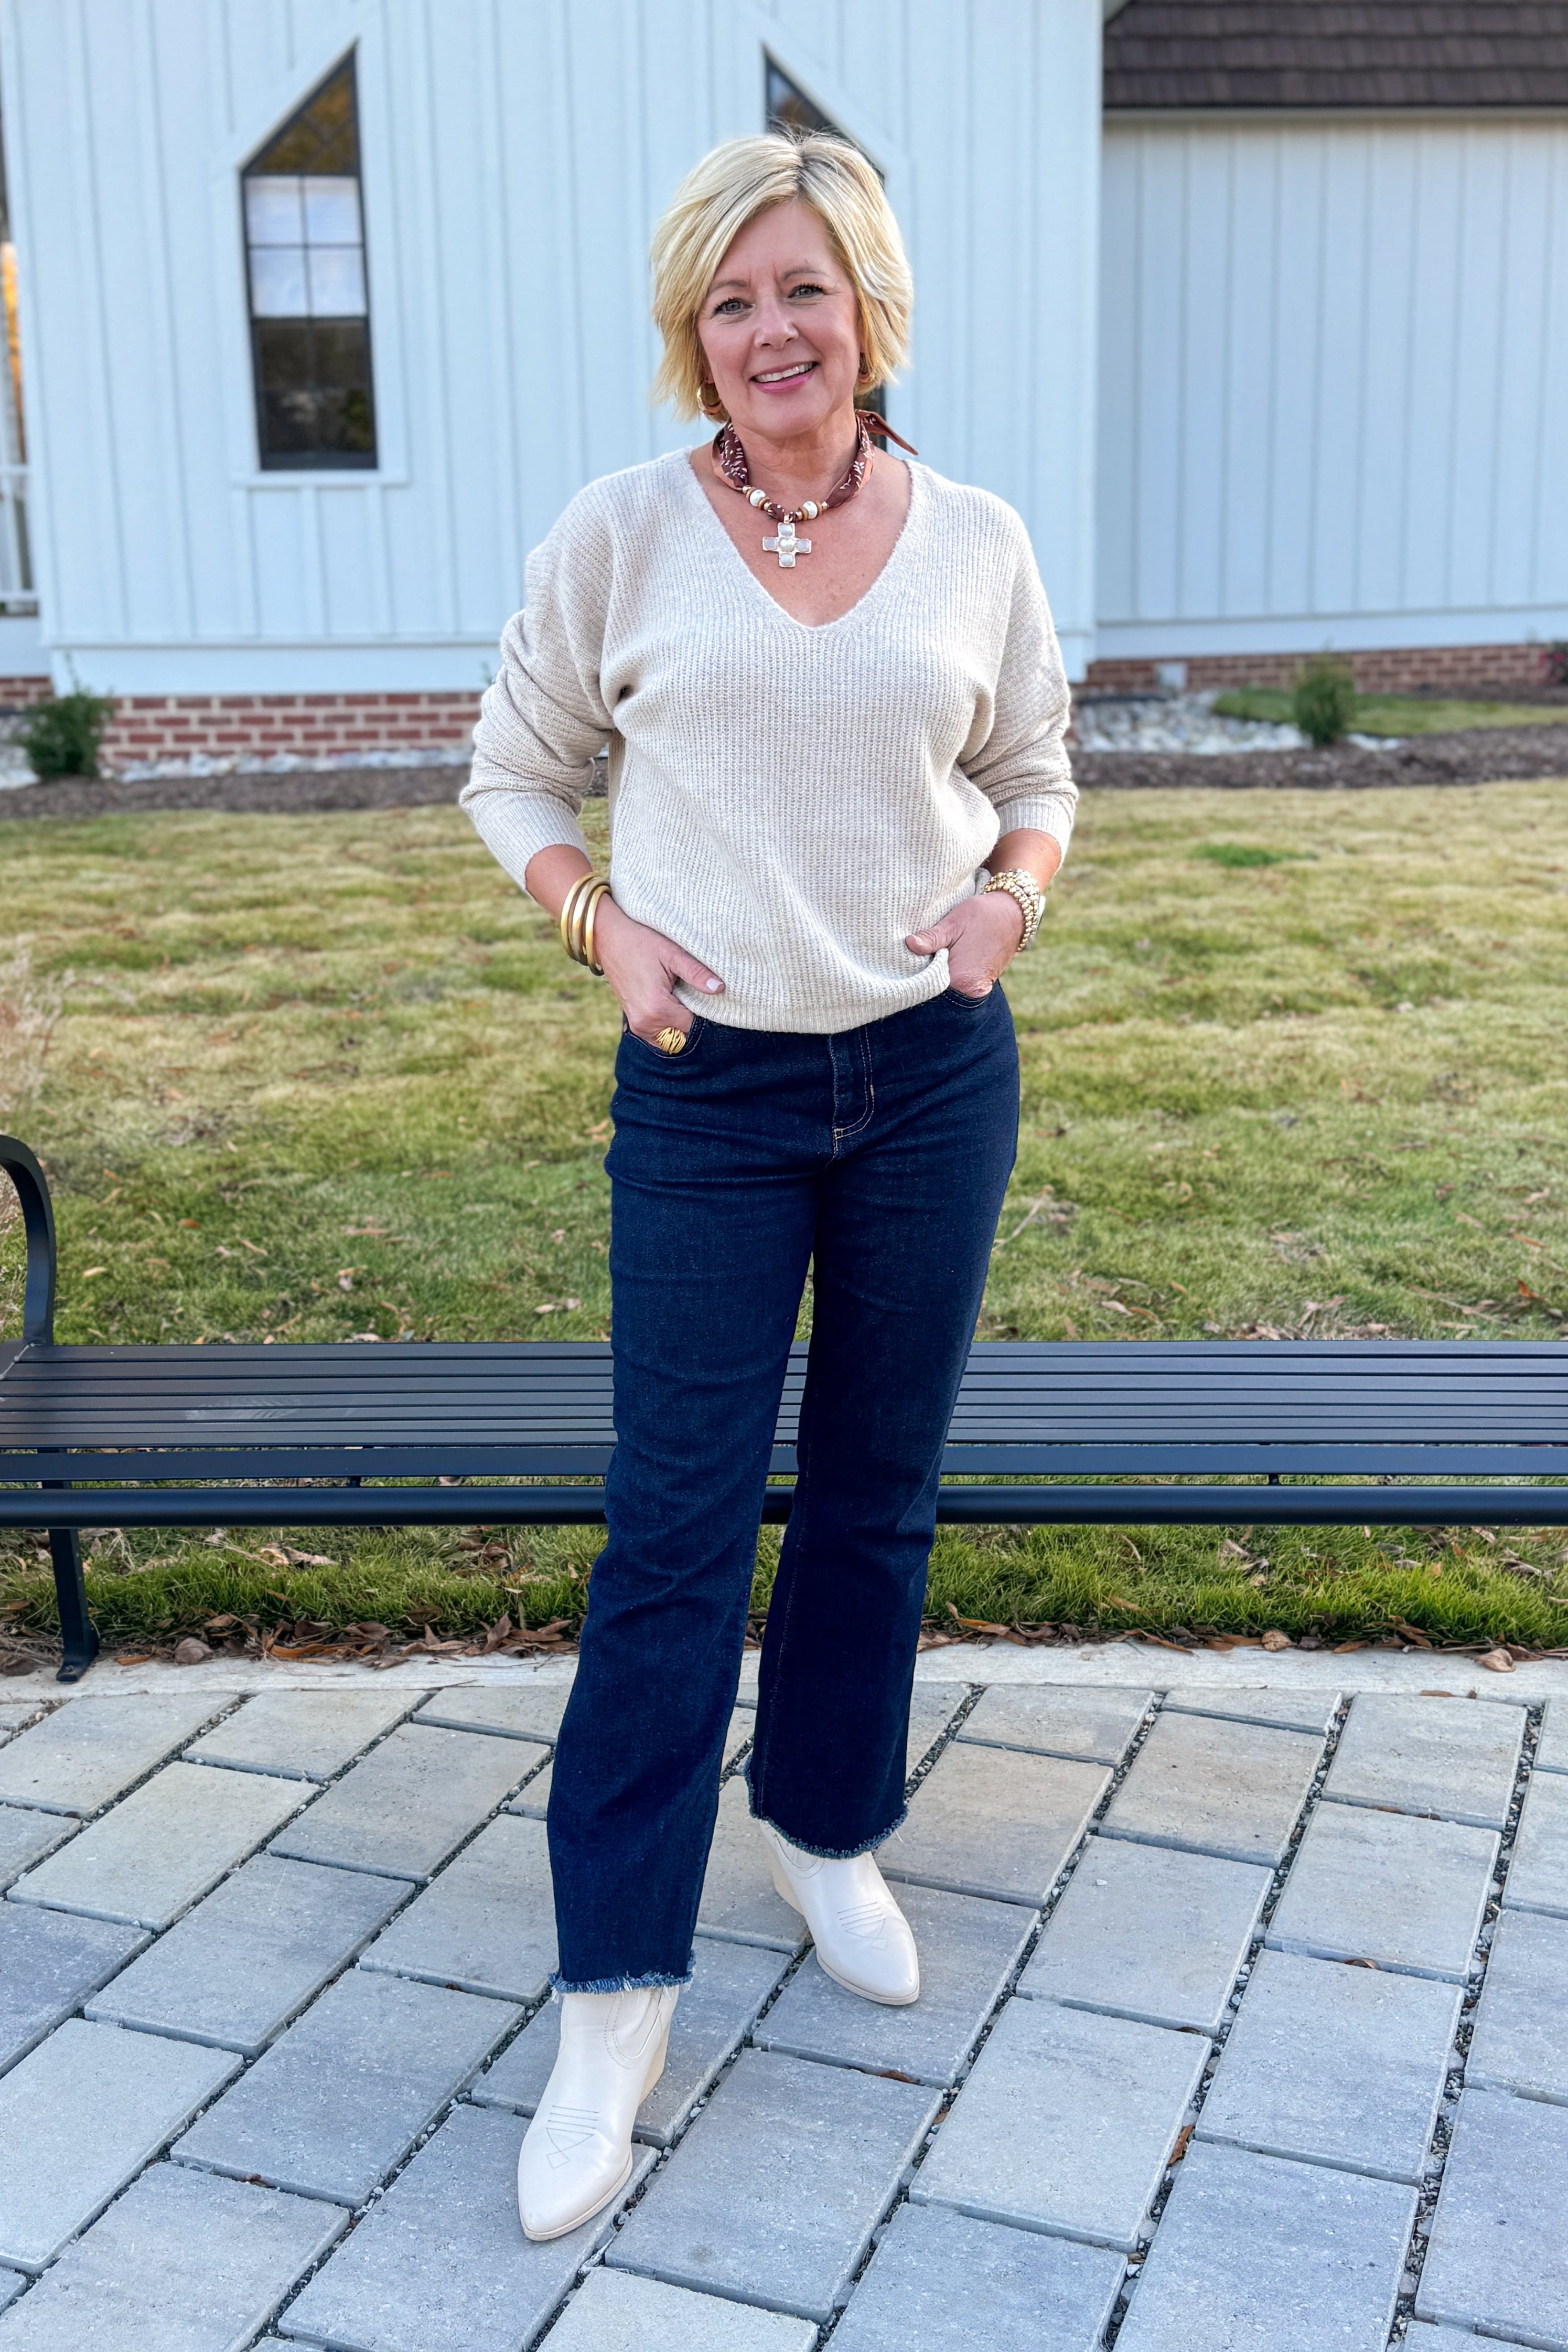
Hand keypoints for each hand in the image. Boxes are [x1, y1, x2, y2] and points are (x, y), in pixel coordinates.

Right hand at [595, 899, 724, 1042]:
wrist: (608, 938)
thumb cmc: (640, 942)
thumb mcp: (672, 954)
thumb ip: (697, 974)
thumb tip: (720, 989)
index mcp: (657, 1009)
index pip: (693, 1026)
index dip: (704, 1012)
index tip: (703, 994)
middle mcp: (645, 1024)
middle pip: (682, 1036)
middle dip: (691, 1019)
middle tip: (691, 994)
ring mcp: (637, 1026)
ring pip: (671, 1038)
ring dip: (679, 1023)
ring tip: (680, 996)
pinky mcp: (633, 1022)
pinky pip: (659, 1035)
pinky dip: (668, 1024)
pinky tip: (670, 1001)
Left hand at [906, 889, 1023, 998]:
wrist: (1014, 914)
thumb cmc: (983, 915)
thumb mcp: (954, 922)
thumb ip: (932, 937)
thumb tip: (909, 944)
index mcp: (960, 978)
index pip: (927, 983)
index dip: (917, 970)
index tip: (910, 958)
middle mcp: (971, 990)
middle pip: (937, 987)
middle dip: (928, 972)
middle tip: (922, 953)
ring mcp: (979, 990)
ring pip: (948, 986)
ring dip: (940, 973)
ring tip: (937, 954)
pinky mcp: (983, 985)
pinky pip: (960, 984)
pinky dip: (952, 973)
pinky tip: (949, 958)